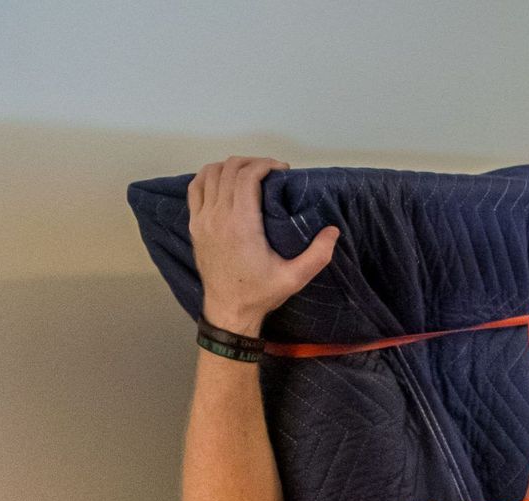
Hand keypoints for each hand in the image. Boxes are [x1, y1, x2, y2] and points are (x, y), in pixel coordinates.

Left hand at [188, 156, 338, 335]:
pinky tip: (223, 181)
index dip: (265, 164)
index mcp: (241, 224)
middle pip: (228, 169)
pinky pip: (195, 188)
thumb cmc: (261, 293)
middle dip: (251, 162)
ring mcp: (202, 219)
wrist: (228, 310)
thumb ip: (318, 254)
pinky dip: (209, 177)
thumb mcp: (295, 278)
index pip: (246, 176)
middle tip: (270, 170)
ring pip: (209, 174)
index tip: (282, 169)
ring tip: (248, 173)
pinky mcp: (195, 224)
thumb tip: (333, 231)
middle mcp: (218, 216)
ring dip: (230, 166)